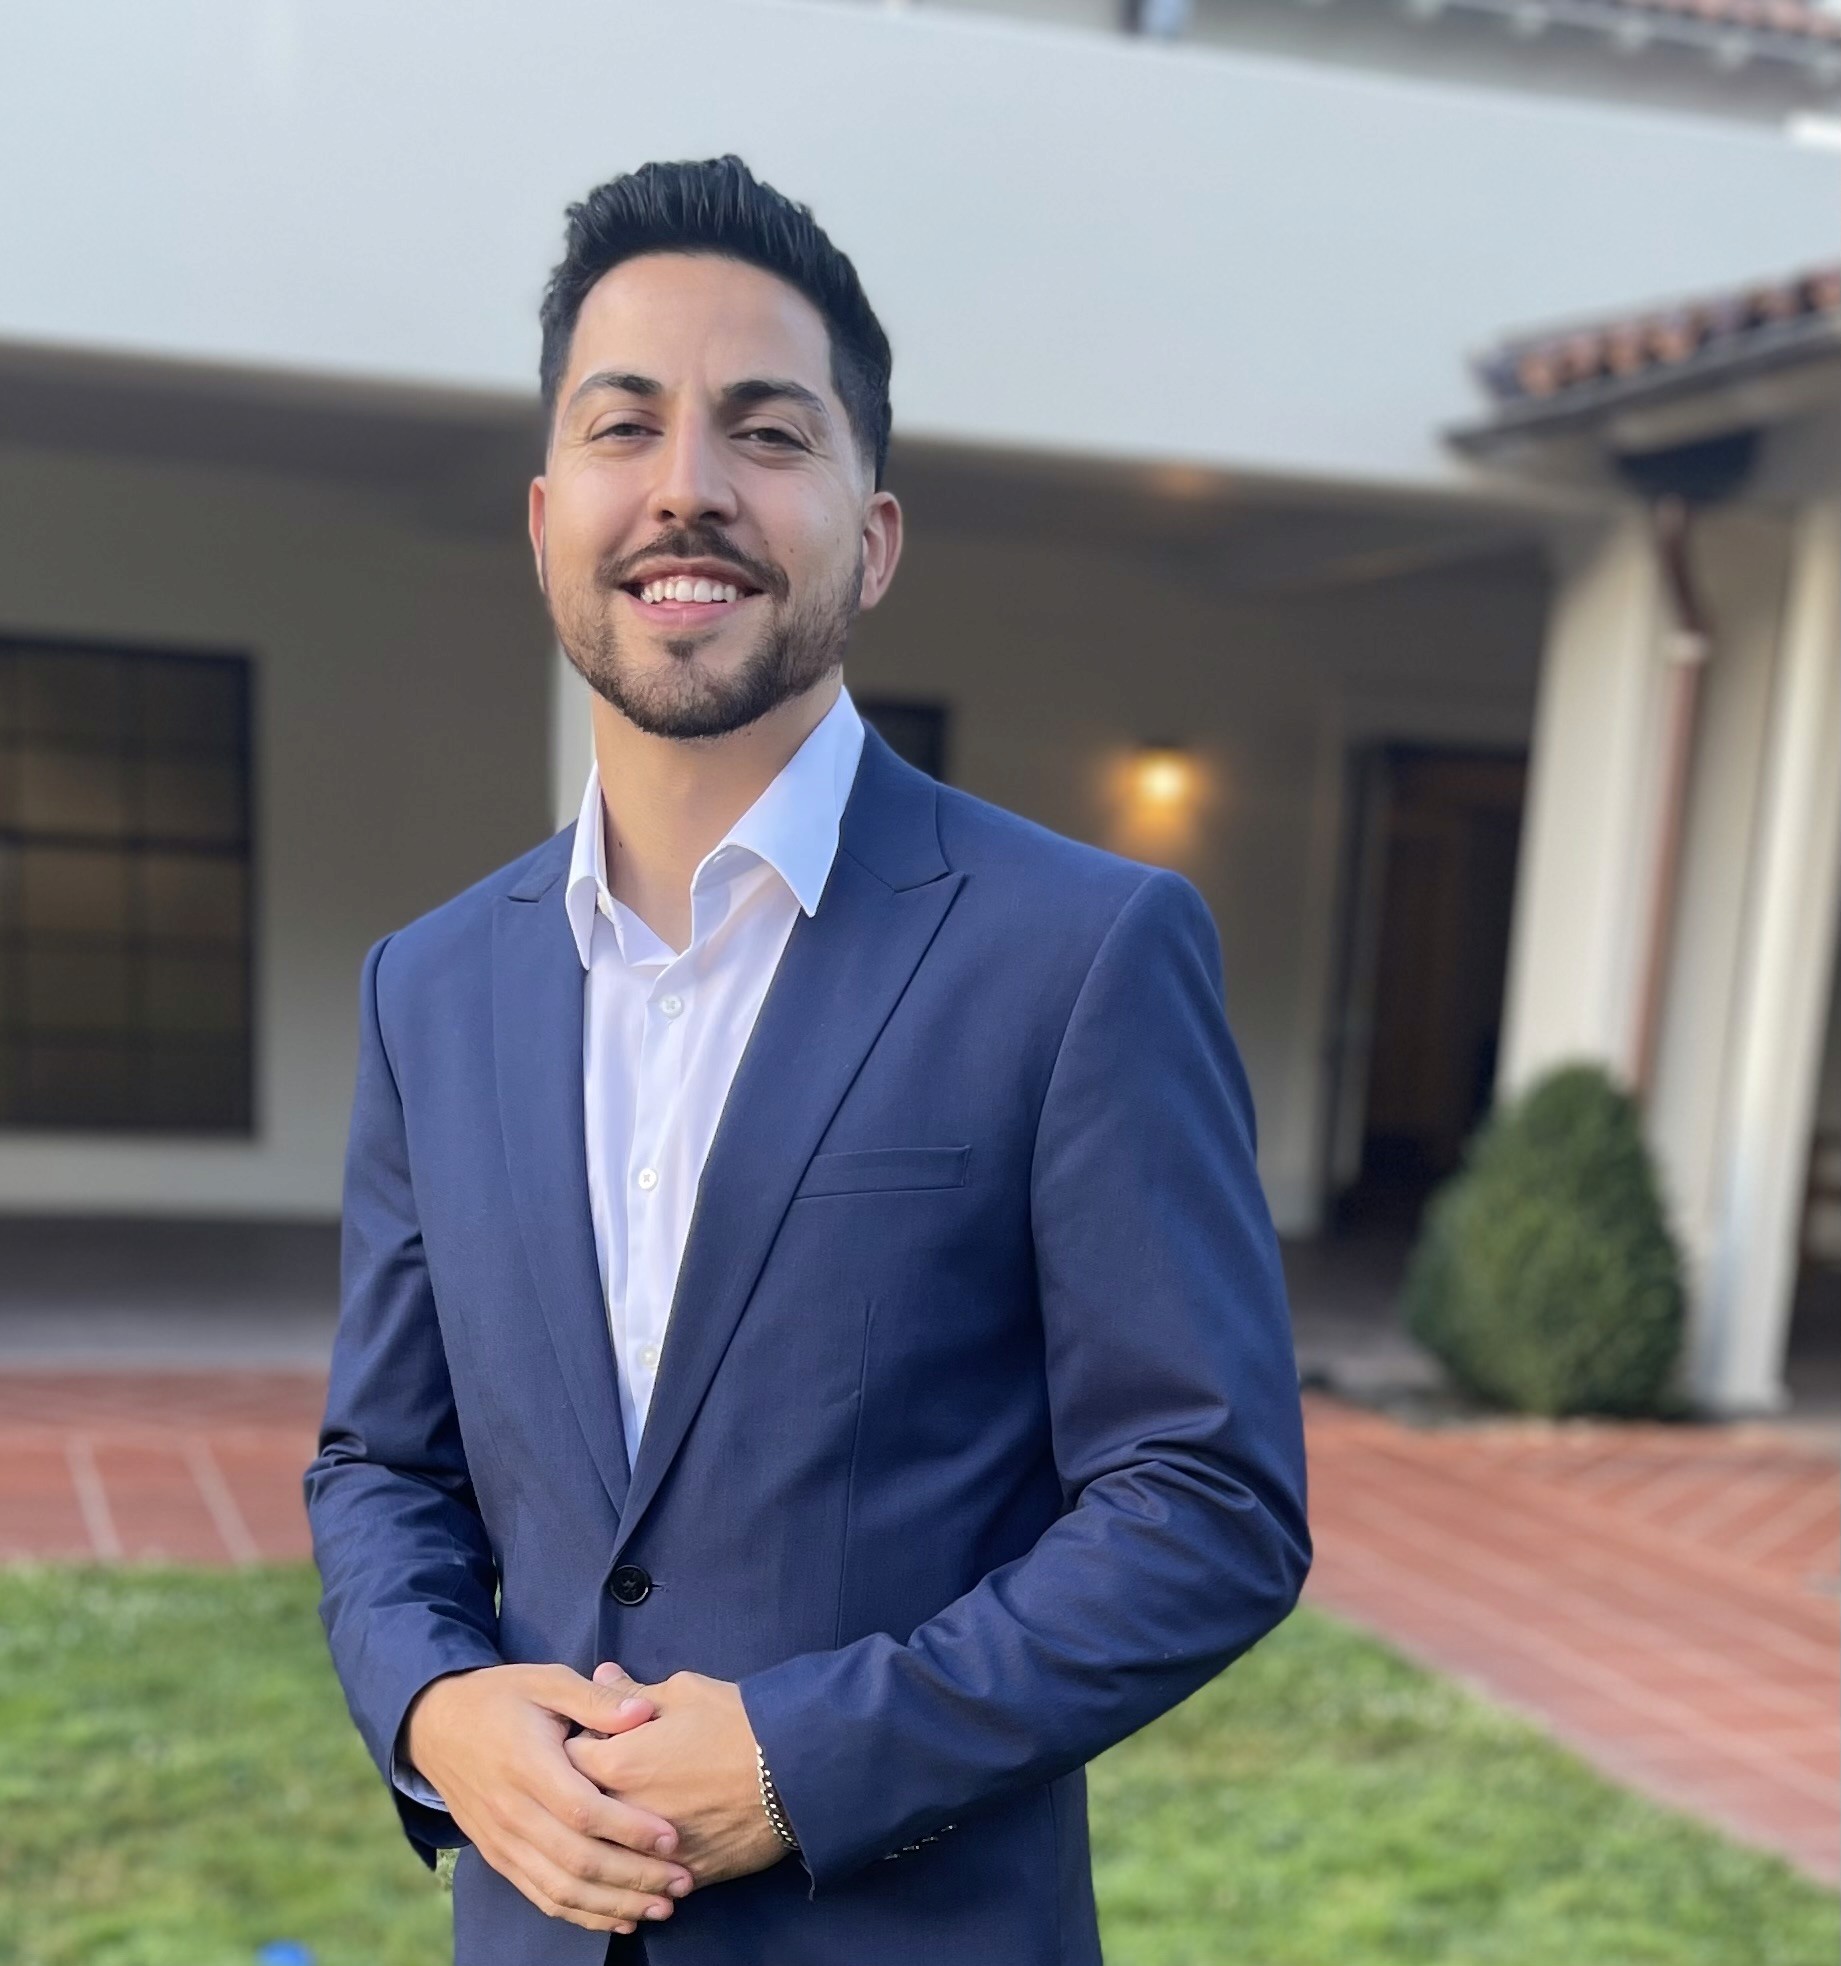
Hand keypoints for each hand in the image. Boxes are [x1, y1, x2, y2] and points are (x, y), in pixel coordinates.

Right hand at [403, 1663, 695, 1934]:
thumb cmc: (502, 1698)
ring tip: (662, 1906)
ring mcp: (504, 1841)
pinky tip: (619, 1918)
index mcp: (528, 1765)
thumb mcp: (546, 1681)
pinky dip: (582, 1914)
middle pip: (577, 1860)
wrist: (437, 1726)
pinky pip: (541, 1896)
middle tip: (683, 1881)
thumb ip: (595, 1700)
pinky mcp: (500, 1858)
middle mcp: (514, 1812)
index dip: (629, 1829)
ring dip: (613, 1904)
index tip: (672, 1838)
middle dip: (634, 1877)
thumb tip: (643, 1711)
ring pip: (561, 1889)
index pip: (582, 1810)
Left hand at [565, 1663, 788, 1885]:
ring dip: (613, 1834)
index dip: (576, 1745)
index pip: (566, 1758)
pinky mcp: (683, 1874)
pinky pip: (648, 1876)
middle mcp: (624, 1814)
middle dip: (586, 1793)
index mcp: (618, 1763)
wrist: (795, 1770)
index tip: (591, 1740)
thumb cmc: (738, 1721)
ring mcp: (652, 1852)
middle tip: (613, 1775)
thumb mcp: (683, 1692)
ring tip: (637, 1812)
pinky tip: (659, 1845)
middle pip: (581, 1811)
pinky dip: (647, 1862)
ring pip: (611, 1852)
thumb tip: (602, 1675)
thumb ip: (632, 1692)